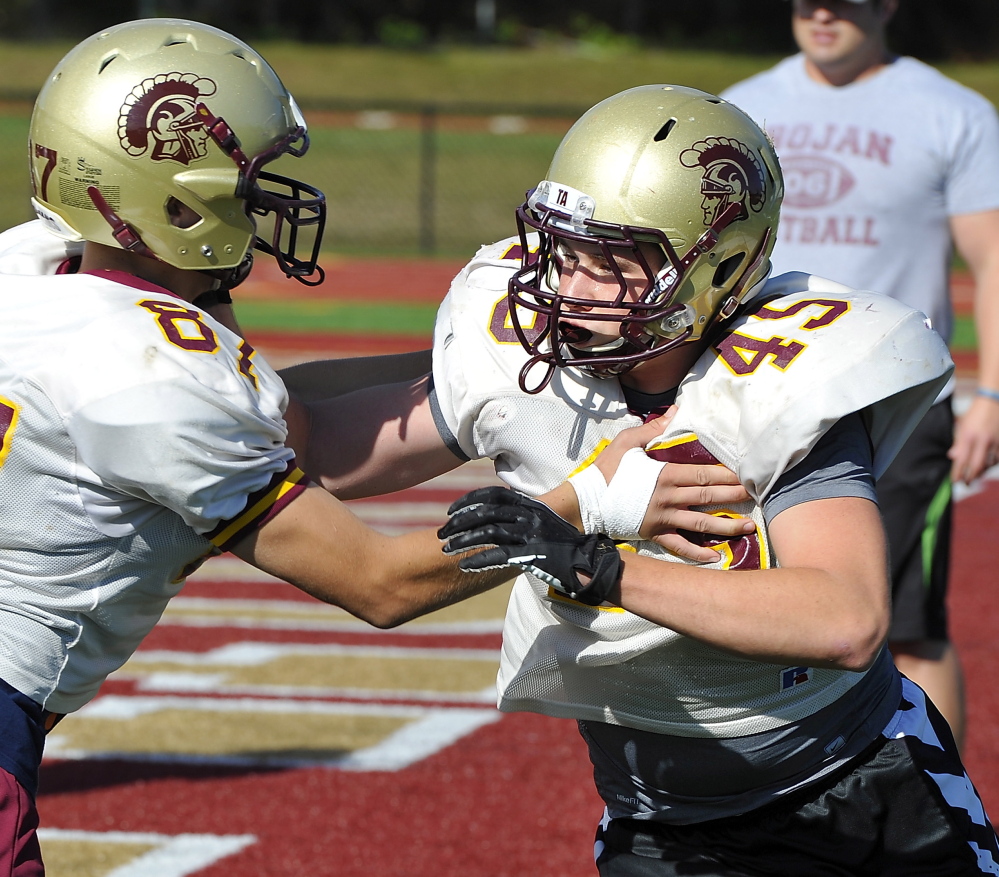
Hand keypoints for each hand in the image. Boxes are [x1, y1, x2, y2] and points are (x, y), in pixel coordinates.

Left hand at [438, 486, 621, 605]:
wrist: (592, 562)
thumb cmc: (568, 546)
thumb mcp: (546, 524)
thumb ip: (525, 519)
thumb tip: (500, 520)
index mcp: (532, 505)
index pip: (493, 494)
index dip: (469, 500)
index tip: (450, 511)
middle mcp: (530, 515)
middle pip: (485, 512)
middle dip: (459, 522)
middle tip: (442, 534)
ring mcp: (532, 534)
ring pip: (489, 532)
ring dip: (463, 541)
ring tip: (446, 551)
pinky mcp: (534, 554)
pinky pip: (501, 555)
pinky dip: (480, 559)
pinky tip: (466, 566)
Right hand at [586, 408, 753, 561]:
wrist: (584, 503)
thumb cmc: (606, 471)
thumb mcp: (627, 443)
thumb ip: (653, 429)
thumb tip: (675, 412)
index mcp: (665, 475)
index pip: (704, 474)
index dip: (727, 475)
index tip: (746, 473)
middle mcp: (668, 499)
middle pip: (708, 497)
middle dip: (734, 496)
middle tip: (756, 495)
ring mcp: (662, 519)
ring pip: (701, 524)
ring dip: (726, 526)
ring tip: (748, 526)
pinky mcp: (654, 535)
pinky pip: (679, 547)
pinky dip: (697, 554)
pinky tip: (716, 557)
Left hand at [949, 395, 998, 483]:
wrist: (993, 400)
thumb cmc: (975, 414)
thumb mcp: (962, 426)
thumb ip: (958, 443)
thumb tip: (953, 457)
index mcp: (968, 435)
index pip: (961, 459)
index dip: (958, 472)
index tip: (954, 481)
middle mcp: (982, 440)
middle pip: (976, 466)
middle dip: (970, 477)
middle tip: (966, 484)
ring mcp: (995, 441)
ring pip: (989, 464)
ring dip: (982, 472)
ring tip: (975, 475)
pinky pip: (998, 458)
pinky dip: (992, 464)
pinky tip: (987, 466)